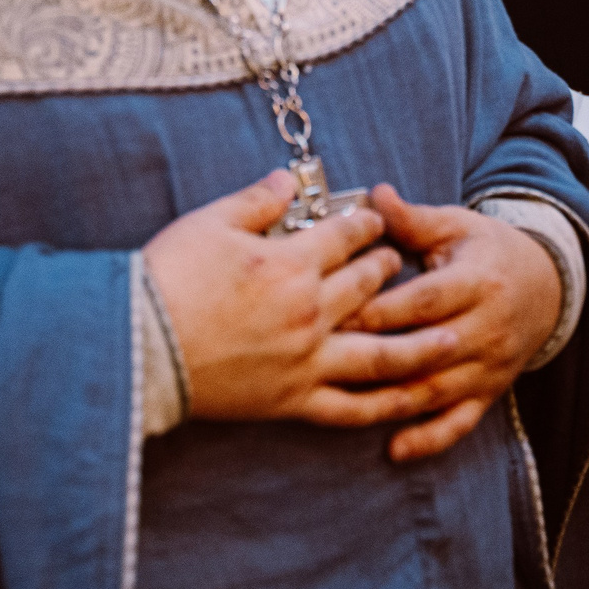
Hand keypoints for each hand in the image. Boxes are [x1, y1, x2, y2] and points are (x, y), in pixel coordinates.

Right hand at [142, 170, 455, 426]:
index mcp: (292, 264)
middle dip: (390, 271)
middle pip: (370, 287)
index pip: (346, 238)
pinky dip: (385, 406)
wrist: (136, 349)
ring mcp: (306, 361)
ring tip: (453, 337)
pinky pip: (351, 408)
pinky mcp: (292, 401)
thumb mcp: (209, 223)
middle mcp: (310, 312)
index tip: (375, 221)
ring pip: (381, 353)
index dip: (365, 224)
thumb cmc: (166, 280)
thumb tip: (287, 180)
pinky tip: (408, 400)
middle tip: (404, 265)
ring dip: (421, 344)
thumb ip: (256, 200)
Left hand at [345, 185, 566, 461]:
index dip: (379, 309)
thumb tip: (373, 197)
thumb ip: (413, 219)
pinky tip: (394, 449)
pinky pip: (459, 423)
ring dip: (391, 401)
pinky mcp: (490, 393)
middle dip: (375, 356)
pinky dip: (429, 439)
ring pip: (436, 391)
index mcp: (478, 282)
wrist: (547, 286)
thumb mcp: (456, 226)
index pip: (424, 301)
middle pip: (426, 350)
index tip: (332, 312)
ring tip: (343, 404)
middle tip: (323, 359)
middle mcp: (487, 329)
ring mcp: (489, 366)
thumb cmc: (489, 252)